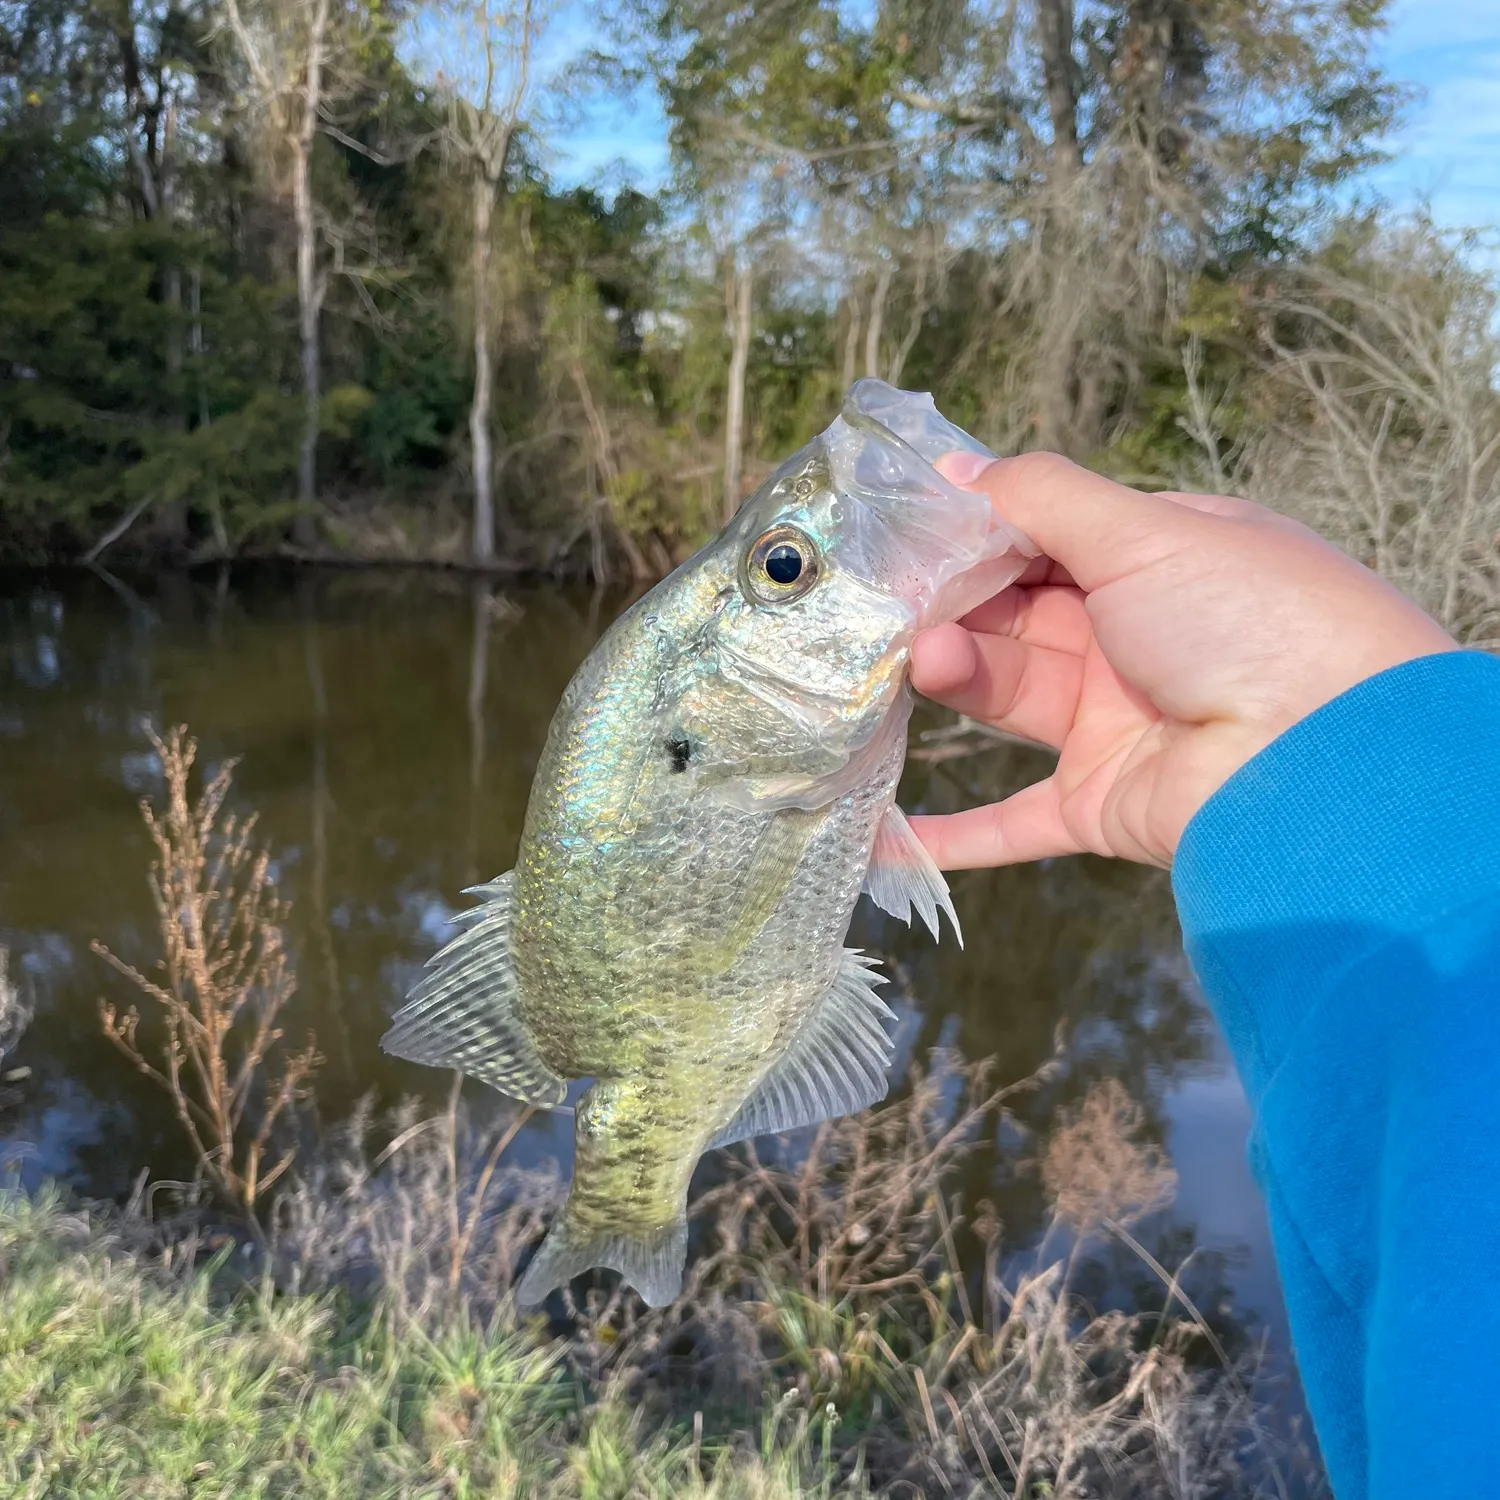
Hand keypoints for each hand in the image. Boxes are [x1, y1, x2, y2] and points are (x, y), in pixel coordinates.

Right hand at [909, 453, 1457, 868]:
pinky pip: (1018, 820)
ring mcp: (1118, 723)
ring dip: (957, 676)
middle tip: (892, 600)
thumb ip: (1042, 497)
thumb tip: (956, 467)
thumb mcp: (1145, 532)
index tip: (907, 529)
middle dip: (956, 605)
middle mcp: (1136, 640)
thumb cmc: (1247, 618)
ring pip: (1011, 695)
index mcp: (1160, 563)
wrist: (1324, 758)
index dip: (978, 535)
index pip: (1048, 539)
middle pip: (1018, 616)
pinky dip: (956, 834)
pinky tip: (885, 835)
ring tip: (921, 661)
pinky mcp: (1103, 803)